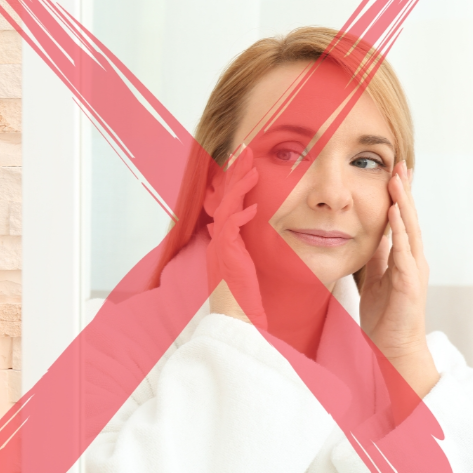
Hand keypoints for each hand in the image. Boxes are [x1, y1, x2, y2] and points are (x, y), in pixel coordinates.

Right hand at [204, 146, 266, 327]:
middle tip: (245, 151)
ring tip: (252, 168)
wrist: (236, 320)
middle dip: (235, 173)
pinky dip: (240, 217)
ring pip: (226, 209)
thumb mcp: (243, 264)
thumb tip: (244, 220)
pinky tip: (253, 208)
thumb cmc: (244, 297)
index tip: (246, 161)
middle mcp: (218, 240)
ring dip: (239, 187)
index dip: (236, 181)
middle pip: (224, 198)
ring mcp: (220, 248)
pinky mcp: (226, 257)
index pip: (229, 202)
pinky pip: (230, 231)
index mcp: (223, 240)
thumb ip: (242, 242)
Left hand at [360, 161, 438, 398]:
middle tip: (400, 165)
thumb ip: (376, 256)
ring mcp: (414, 270)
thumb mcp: (375, 277)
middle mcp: (413, 260)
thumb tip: (372, 235)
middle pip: (410, 218)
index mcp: (404, 258)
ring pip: (410, 230)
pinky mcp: (409, 283)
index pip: (402, 220)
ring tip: (398, 180)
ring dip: (404, 205)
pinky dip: (400, 232)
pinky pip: (403, 252)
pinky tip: (395, 215)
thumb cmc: (385, 315)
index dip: (398, 196)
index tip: (393, 172)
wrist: (392, 346)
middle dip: (405, 191)